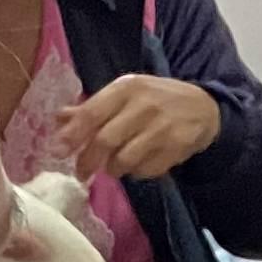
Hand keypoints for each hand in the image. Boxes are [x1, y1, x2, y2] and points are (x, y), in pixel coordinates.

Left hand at [66, 74, 218, 183]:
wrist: (203, 107)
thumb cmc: (156, 99)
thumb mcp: (125, 94)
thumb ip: (92, 108)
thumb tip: (59, 119)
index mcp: (126, 88)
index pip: (92, 113)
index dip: (73, 135)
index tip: (58, 151)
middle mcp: (143, 105)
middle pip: (105, 140)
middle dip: (88, 161)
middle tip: (81, 172)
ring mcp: (161, 128)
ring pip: (124, 160)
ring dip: (113, 168)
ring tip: (114, 166)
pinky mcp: (176, 148)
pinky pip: (145, 170)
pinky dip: (136, 172)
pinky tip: (139, 164)